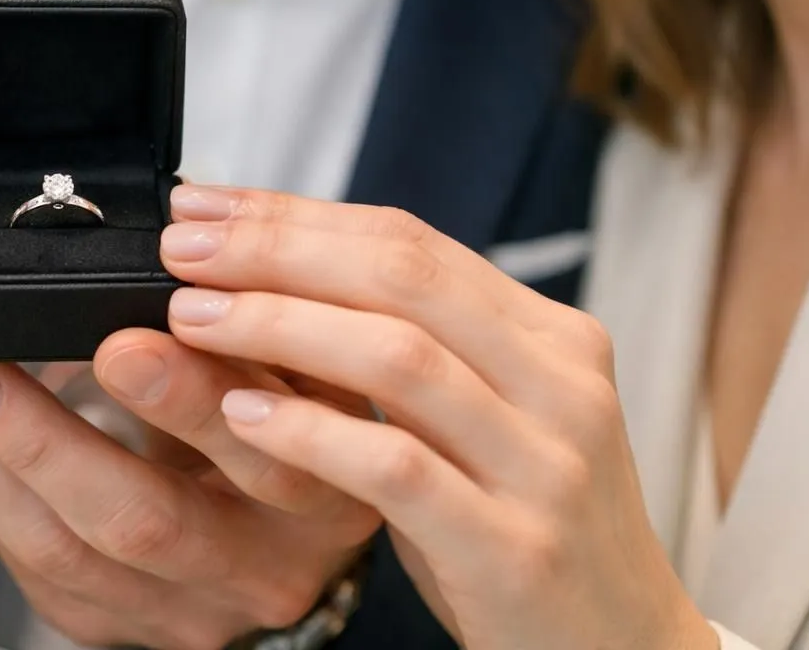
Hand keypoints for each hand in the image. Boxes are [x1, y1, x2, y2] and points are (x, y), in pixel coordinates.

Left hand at [0, 337, 380, 649]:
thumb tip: (175, 243)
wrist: (280, 533)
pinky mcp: (113, 625)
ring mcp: (181, 612)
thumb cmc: (285, 419)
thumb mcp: (302, 369)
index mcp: (326, 497)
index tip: (120, 338)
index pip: (266, 457)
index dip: (189, 399)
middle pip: (146, 522)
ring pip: (66, 552)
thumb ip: (251, 323)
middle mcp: (260, 571)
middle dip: (46, 438)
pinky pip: (30, 565)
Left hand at [160, 186, 719, 649]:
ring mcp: (545, 466)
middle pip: (401, 277)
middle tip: (183, 246)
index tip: (205, 203)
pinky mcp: (514, 548)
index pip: (409, 239)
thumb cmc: (526, 521)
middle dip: (276, 250)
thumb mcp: (486, 416)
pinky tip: (243, 418)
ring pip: (399, 358)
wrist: (625, 649)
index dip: (295, 214)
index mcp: (550, 335)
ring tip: (193, 318)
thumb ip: (413, 344)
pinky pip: (397, 469)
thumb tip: (272, 268)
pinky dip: (311, 434)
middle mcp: (559, 386)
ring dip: (279, 326)